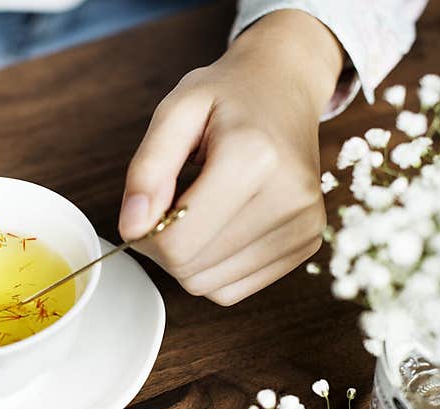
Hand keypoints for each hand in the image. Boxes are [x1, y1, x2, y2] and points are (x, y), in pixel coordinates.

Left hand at [119, 10, 342, 304]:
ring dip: (190, 260)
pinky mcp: (306, 245)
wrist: (286, 88)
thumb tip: (132, 228)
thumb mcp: (175, 111)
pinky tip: (222, 226)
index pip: (177, 243)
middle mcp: (288, 197)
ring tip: (200, 210)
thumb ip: (147, 169)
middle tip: (172, 204)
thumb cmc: (227, 96)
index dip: (145, 234)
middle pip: (192, 270)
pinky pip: (235, 289)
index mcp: (254, 157)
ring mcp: (304, 225)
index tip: (147, 206)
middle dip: (166, 248)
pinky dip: (214, 268)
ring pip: (212, 287)